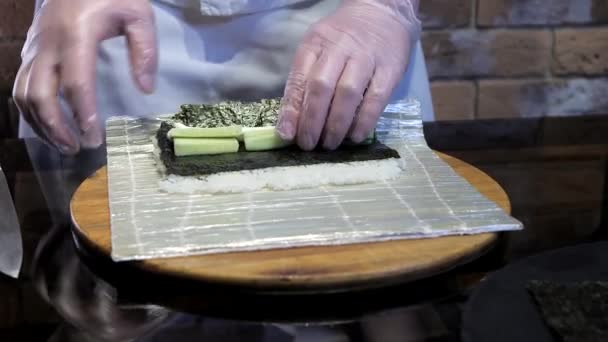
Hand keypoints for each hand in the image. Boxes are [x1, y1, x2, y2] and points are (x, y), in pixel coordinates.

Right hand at [13, 0, 157, 153]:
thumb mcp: (138, 14)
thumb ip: (145, 51)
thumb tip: (145, 89)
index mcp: (76, 34)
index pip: (76, 83)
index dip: (83, 114)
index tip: (94, 138)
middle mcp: (48, 44)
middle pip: (40, 94)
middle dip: (56, 127)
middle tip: (77, 149)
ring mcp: (35, 48)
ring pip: (23, 93)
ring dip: (40, 124)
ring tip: (63, 145)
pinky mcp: (30, 51)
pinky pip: (20, 85)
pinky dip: (29, 110)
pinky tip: (47, 126)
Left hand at [277, 0, 420, 150]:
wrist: (382, 13)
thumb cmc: (344, 39)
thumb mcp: (318, 49)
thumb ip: (304, 81)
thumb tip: (291, 122)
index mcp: (315, 43)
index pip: (299, 78)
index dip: (292, 109)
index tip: (287, 135)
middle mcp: (339, 48)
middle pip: (321, 87)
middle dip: (312, 121)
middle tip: (309, 144)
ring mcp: (366, 58)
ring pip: (347, 93)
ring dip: (336, 124)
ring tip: (330, 143)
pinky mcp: (390, 68)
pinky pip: (376, 98)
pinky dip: (364, 120)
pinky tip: (355, 136)